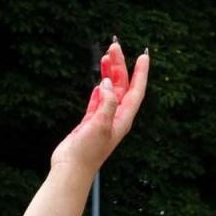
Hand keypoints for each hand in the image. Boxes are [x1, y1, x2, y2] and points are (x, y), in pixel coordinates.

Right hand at [51, 39, 150, 173]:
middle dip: (119, 66)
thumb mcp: (100, 125)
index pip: (136, 91)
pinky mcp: (90, 122)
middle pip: (121, 86)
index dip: (141, 73)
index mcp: (123, 119)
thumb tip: (106, 82)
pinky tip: (100, 81)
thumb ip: (106, 103)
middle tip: (114, 46)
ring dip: (109, 73)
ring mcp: (103, 120)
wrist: (72, 169)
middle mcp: (116, 118)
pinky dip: (100, 90)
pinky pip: (98, 101)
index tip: (144, 55)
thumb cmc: (87, 152)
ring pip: (109, 91)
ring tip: (106, 56)